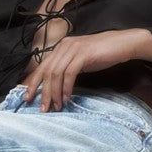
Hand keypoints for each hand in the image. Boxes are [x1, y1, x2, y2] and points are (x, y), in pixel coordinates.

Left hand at [21, 30, 143, 111]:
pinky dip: (66, 87)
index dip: (33, 83)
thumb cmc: (102, 54)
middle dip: (42, 92)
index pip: (42, 66)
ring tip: (56, 106)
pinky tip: (67, 97)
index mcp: (61, 47)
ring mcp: (73, 48)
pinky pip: (69, 73)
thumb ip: (67, 68)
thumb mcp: (79, 61)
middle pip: (46, 71)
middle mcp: (64, 46)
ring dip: (54, 92)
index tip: (28, 98)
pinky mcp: (83, 54)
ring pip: (56, 73)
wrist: (123, 44)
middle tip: (42, 108)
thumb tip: (54, 87)